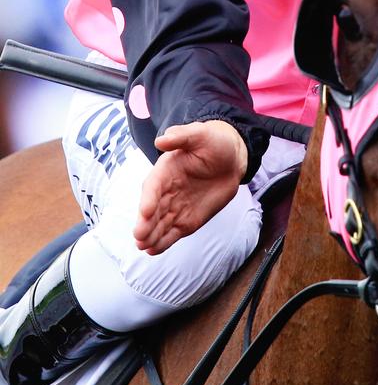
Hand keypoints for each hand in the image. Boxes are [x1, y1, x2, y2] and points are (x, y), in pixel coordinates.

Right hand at [133, 120, 247, 254]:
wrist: (231, 159)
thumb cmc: (213, 142)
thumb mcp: (200, 134)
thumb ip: (181, 136)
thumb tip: (161, 140)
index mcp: (165, 169)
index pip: (153, 186)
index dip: (148, 199)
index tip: (144, 212)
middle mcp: (166, 190)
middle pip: (152, 209)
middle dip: (145, 222)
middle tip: (139, 236)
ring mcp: (175, 206)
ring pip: (160, 223)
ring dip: (151, 235)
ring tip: (143, 247)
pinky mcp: (186, 219)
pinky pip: (172, 232)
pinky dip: (163, 242)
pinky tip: (153, 251)